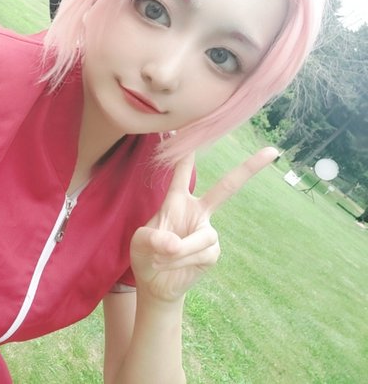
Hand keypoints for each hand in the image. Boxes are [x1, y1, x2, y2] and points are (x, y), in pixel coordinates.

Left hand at [130, 147, 278, 301]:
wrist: (156, 283)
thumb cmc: (146, 255)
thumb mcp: (140, 242)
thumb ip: (154, 238)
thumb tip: (175, 244)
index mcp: (176, 201)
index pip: (182, 173)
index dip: (187, 153)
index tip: (189, 129)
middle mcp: (197, 212)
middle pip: (226, 188)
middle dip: (248, 169)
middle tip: (271, 152)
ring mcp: (208, 231)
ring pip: (202, 236)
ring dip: (178, 251)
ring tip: (161, 258)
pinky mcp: (213, 251)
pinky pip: (202, 253)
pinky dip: (182, 261)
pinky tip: (173, 265)